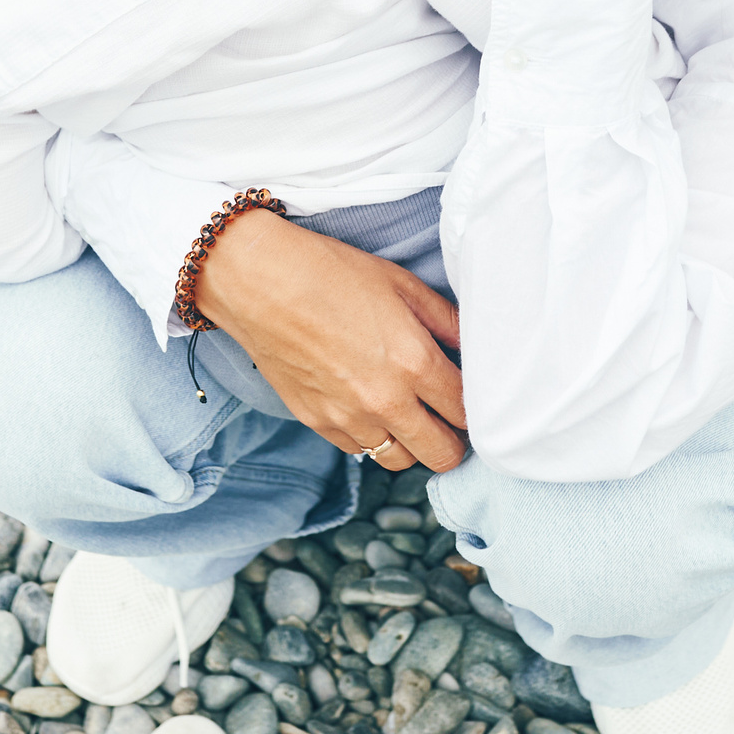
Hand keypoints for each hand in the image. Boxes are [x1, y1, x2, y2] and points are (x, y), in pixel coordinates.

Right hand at [192, 209, 468, 472]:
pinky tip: (369, 407)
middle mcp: (385, 400)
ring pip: (400, 460)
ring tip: (410, 416)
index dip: (475, 408)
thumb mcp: (401, 284)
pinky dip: (371, 436)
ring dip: (412, 443)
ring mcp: (348, 417)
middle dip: (453, 440)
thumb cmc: (330, 272)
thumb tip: (473, 344)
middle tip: (448, 419)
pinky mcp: (317, 422)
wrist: (258, 281)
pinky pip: (359, 450)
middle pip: (441, 454)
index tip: (470, 398)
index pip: (466, 412)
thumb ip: (445, 320)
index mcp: (414, 362)